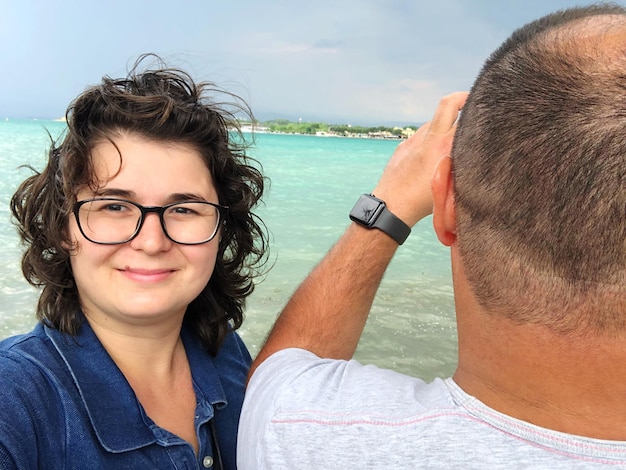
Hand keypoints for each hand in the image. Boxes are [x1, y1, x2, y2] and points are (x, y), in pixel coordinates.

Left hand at [372, 91, 467, 226]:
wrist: (391, 206)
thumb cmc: (423, 202)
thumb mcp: (452, 187)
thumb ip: (464, 166)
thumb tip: (478, 156)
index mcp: (444, 148)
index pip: (465, 117)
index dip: (476, 110)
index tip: (485, 108)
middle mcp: (429, 139)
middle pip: (447, 104)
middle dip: (462, 98)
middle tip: (472, 101)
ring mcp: (413, 140)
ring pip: (433, 121)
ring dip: (445, 124)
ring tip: (453, 137)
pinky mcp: (403, 145)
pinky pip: (421, 135)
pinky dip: (430, 138)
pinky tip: (433, 153)